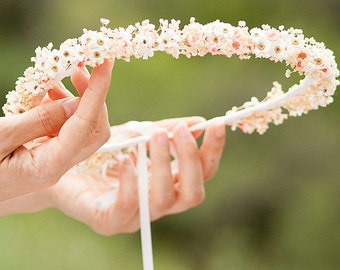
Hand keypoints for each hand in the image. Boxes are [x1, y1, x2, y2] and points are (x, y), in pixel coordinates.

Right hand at [0, 60, 113, 200]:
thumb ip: (40, 121)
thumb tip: (76, 103)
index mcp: (49, 166)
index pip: (87, 124)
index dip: (99, 90)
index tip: (106, 61)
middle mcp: (59, 167)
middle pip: (94, 130)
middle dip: (92, 96)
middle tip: (77, 69)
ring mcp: (54, 164)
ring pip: (81, 130)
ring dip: (74, 102)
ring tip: (52, 83)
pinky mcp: (47, 158)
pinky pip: (65, 132)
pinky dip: (60, 111)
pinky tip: (44, 98)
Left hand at [47, 117, 225, 234]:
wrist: (64, 164)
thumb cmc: (105, 153)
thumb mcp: (137, 135)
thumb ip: (166, 131)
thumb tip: (199, 122)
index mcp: (170, 182)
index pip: (203, 172)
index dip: (213, 150)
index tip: (217, 123)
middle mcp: (158, 202)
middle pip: (193, 192)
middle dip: (190, 160)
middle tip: (178, 131)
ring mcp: (136, 216)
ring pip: (164, 200)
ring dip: (163, 166)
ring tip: (154, 137)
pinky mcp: (109, 221)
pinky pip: (128, 205)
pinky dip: (131, 181)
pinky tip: (127, 159)